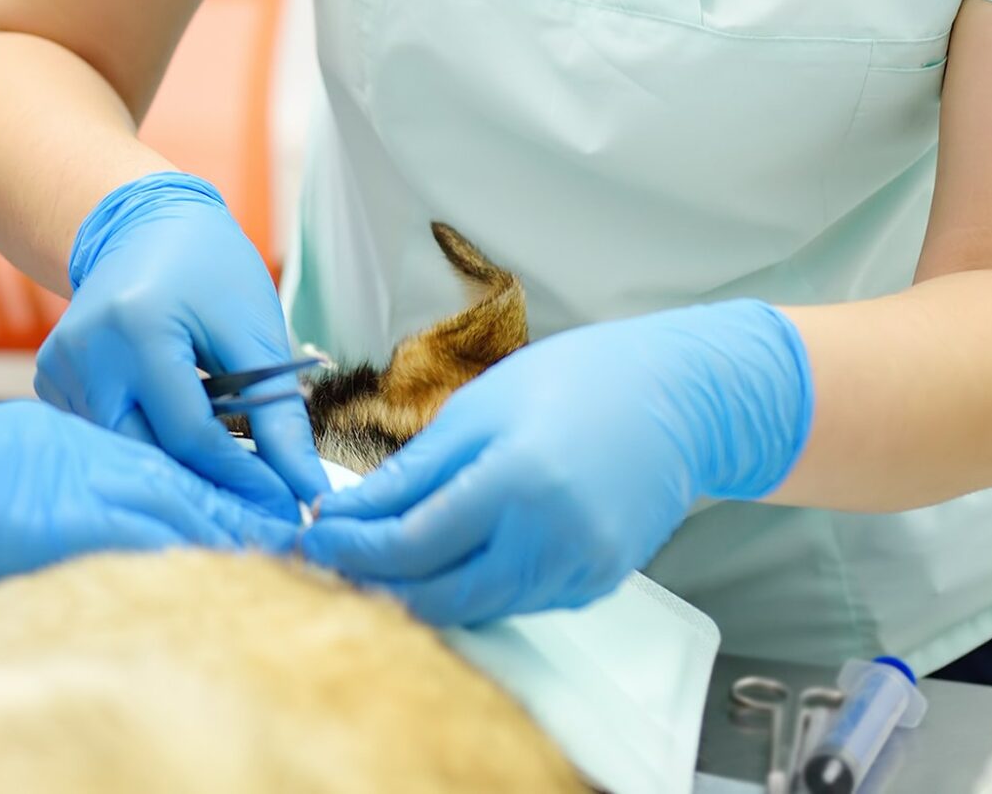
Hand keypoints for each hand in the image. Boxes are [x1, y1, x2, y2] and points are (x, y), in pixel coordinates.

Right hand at [0, 399, 298, 627]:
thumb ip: (56, 497)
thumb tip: (101, 537)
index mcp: (72, 432)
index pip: (175, 458)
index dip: (239, 487)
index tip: (292, 513)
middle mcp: (87, 444)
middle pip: (198, 475)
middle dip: (265, 507)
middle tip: (334, 536)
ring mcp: (77, 474)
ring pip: (189, 500)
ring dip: (253, 529)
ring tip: (320, 554)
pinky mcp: (65, 512)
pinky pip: (155, 531)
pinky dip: (210, 547)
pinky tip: (253, 564)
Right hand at [30, 172, 328, 517]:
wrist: (142, 223)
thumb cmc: (208, 268)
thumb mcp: (253, 333)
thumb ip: (278, 417)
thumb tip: (308, 492)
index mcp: (137, 330)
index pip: (189, 434)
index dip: (239, 477)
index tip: (282, 507)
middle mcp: (83, 353)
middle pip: (147, 453)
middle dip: (204, 484)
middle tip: (256, 506)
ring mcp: (56, 369)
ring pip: (123, 452)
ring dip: (173, 468)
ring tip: (224, 477)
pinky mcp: (49, 381)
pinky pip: (102, 435)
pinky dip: (142, 444)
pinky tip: (173, 437)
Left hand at [299, 300, 812, 625]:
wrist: (677, 398)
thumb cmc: (576, 383)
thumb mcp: (478, 411)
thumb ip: (412, 474)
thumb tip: (348, 514)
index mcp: (516, 483)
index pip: (412, 545)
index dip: (354, 549)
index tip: (313, 539)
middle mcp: (552, 540)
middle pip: (441, 595)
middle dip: (378, 583)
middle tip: (332, 560)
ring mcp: (579, 571)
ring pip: (477, 607)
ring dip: (421, 591)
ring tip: (376, 559)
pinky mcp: (595, 584)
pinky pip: (515, 601)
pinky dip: (471, 588)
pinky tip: (442, 562)